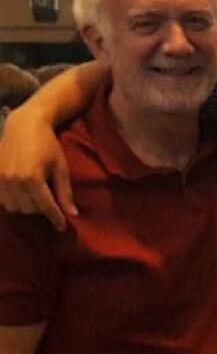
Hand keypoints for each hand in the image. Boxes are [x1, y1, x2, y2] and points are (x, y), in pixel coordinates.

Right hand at [0, 107, 73, 230]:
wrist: (24, 126)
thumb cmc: (48, 145)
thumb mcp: (60, 168)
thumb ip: (64, 192)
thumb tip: (72, 214)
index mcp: (33, 178)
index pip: (45, 206)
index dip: (55, 218)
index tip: (62, 227)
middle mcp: (13, 180)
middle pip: (29, 209)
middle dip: (42, 209)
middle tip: (50, 200)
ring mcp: (1, 179)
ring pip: (15, 207)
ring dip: (27, 206)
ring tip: (36, 195)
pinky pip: (2, 200)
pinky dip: (13, 201)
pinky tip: (22, 193)